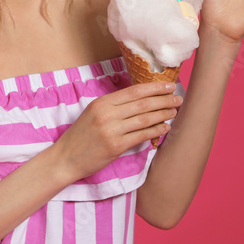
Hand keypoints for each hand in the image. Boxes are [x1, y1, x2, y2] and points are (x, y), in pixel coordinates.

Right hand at [53, 82, 180, 181]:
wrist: (65, 158)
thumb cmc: (81, 136)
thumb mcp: (93, 113)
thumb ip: (113, 106)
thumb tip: (140, 99)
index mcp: (102, 102)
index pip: (134, 91)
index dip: (154, 87)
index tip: (168, 85)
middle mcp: (107, 114)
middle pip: (142, 103)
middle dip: (163, 99)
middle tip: (178, 97)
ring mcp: (111, 130)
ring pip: (144, 119)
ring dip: (163, 114)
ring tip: (174, 111)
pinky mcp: (115, 146)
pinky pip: (141, 136)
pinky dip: (156, 130)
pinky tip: (165, 128)